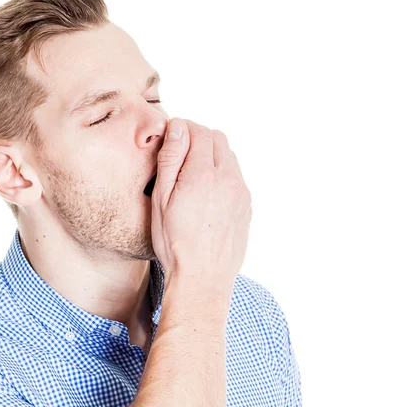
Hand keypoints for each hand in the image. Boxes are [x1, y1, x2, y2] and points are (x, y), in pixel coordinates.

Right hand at [150, 117, 251, 288]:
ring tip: (192, 178)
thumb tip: (178, 128)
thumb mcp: (161, 200)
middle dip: (198, 139)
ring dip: (211, 157)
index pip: (199, 131)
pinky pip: (236, 178)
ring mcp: (241, 193)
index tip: (171, 139)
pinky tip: (206, 197)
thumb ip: (171, 160)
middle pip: (218, 139)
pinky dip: (221, 176)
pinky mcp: (246, 207)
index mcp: (203, 175)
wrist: (202, 278)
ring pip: (229, 157)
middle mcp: (228, 179)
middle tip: (179, 156)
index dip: (183, 129)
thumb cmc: (175, 243)